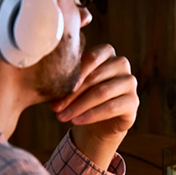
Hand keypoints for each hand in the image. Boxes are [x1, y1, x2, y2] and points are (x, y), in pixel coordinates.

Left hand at [51, 44, 138, 167]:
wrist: (98, 119)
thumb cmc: (81, 95)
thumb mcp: (72, 82)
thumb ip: (65, 73)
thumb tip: (42, 73)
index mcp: (107, 53)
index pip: (94, 56)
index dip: (78, 70)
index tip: (60, 85)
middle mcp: (122, 65)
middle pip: (96, 77)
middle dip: (73, 93)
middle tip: (55, 107)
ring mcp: (130, 83)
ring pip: (102, 92)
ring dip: (79, 106)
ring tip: (62, 116)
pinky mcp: (133, 102)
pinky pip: (111, 108)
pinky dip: (91, 115)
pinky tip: (76, 121)